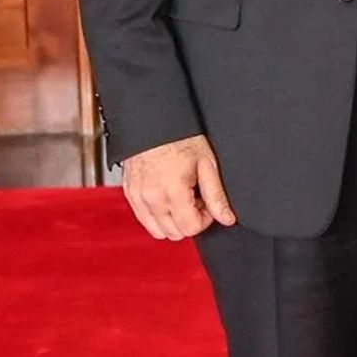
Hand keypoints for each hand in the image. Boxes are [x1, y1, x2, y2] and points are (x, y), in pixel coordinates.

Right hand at [121, 134, 236, 240]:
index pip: (191, 228)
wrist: (154, 122)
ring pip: (158, 231)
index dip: (205, 218)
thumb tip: (227, 217)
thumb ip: (216, 195)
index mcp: (172, 191)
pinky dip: (157, 215)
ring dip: (173, 220)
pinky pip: (144, 219)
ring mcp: (138, 197)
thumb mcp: (206, 163)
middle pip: (174, 233)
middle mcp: (152, 198)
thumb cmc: (180, 138)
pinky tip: (167, 196)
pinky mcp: (130, 194)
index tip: (206, 202)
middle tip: (195, 197)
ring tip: (181, 196)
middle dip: (189, 219)